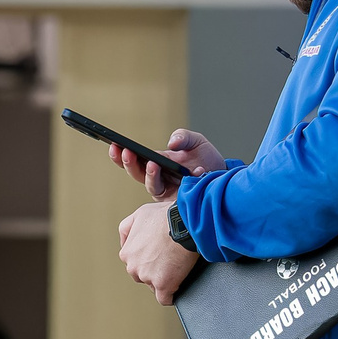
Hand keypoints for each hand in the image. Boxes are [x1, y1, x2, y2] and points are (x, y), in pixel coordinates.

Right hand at [107, 128, 223, 199]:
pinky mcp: (178, 202)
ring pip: (152, 186)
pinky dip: (187, 181)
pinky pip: (175, 195)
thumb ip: (183, 136)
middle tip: (126, 152)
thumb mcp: (196, 142)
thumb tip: (171, 143)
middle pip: (137, 173)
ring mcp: (168, 191)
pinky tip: (197, 171)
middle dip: (129, 163)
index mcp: (157, 162)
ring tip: (154, 163)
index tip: (114, 145)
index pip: (134, 159)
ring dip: (151, 175)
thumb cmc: (206, 160)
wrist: (223, 179)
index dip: (121, 154)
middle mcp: (158, 178)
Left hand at [118, 203, 200, 306]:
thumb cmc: (165, 216)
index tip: (160, 255)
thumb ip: (127, 229)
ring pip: (154, 286)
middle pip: (143, 276)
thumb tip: (125, 242)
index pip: (135, 263)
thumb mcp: (139, 214)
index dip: (149, 259)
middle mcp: (133, 267)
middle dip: (154, 271)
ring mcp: (148, 277)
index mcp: (127, 253)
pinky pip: (165, 299)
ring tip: (177, 268)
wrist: (184, 222)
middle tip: (169, 260)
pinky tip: (176, 290)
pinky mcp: (163, 285)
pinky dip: (171, 296)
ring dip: (164, 280)